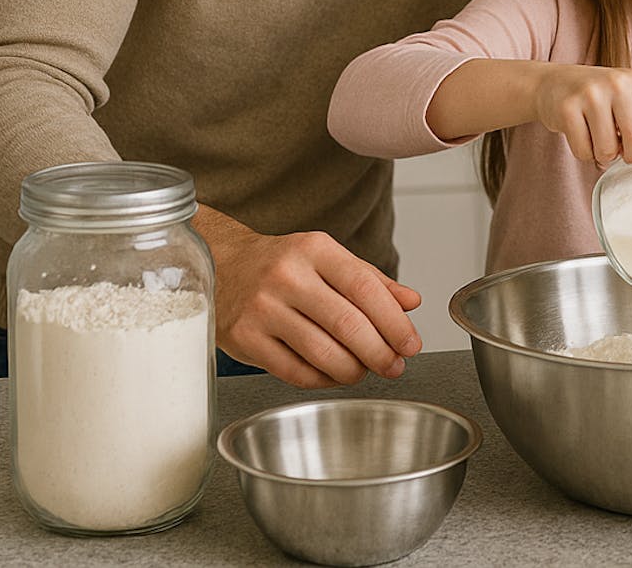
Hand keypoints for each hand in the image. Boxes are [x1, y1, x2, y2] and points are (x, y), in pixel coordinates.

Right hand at [198, 207, 422, 387]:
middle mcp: (286, 277)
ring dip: (354, 371)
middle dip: (380, 353)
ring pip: (323, 353)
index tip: (411, 344)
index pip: (366, 288)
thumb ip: (372, 280)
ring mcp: (262, 309)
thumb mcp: (327, 258)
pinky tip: (334, 375)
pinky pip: (295, 372)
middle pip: (348, 324)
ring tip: (365, 371)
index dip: (395, 322)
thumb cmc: (281, 265)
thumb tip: (411, 302)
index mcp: (314, 250)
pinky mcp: (245, 339)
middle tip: (395, 366)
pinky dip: (324, 380)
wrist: (220, 264)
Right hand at [533, 64, 631, 166]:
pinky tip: (585, 140)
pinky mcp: (566, 109)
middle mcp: (617, 83)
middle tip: (625, 152)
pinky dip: (586, 154)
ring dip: (606, 156)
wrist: (554, 83)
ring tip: (602, 143)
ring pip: (609, 149)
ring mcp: (590, 94)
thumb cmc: (602, 96)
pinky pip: (584, 151)